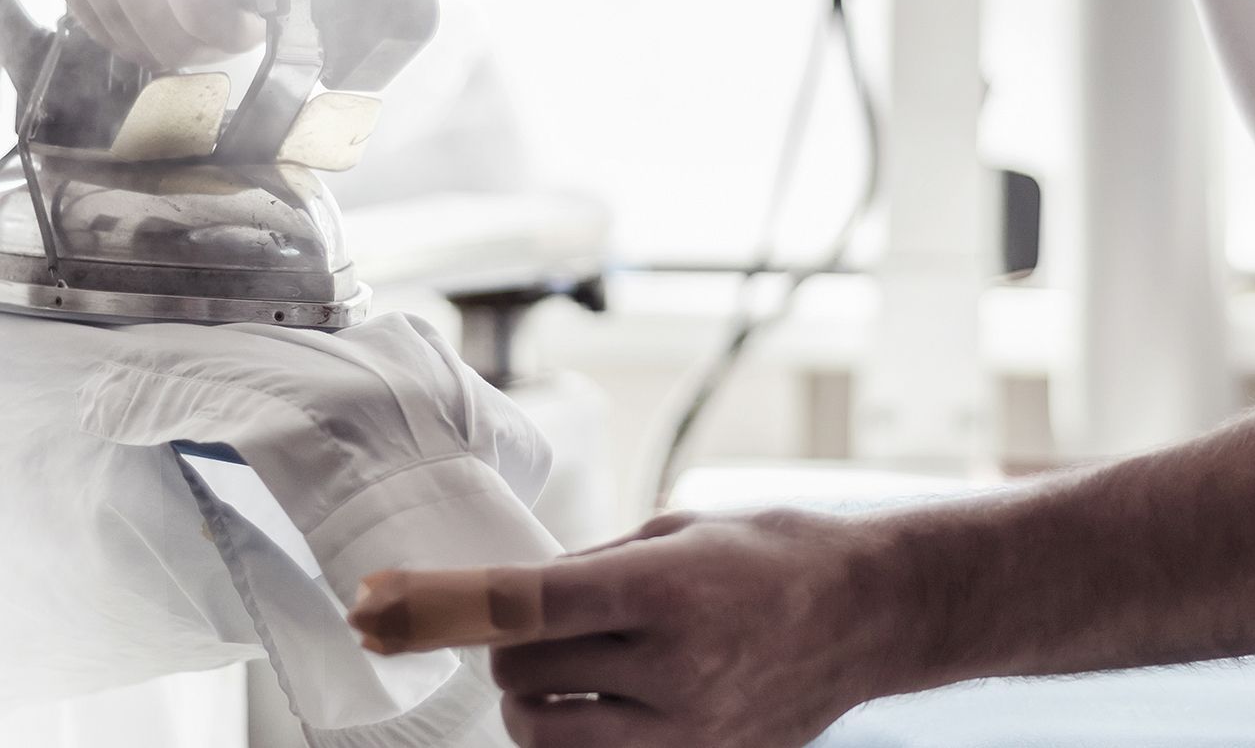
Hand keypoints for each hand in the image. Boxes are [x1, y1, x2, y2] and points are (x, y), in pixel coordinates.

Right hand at [44, 0, 305, 68]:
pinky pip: (106, 33)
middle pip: (167, 39)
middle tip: (233, 15)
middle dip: (212, 42)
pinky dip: (143, 30)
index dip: (241, 32)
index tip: (255, 16)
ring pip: (135, 45)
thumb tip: (303, 29)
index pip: (203, 13)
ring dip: (177, 39)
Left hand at [348, 509, 901, 747]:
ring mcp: (687, 728)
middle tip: (532, 627)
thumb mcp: (679, 527)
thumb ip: (594, 564)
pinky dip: (578, 737)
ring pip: (546, 734)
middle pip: (522, 674)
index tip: (383, 604)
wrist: (870, 613)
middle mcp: (671, 663)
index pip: (522, 601)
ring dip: (532, 701)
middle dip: (507, 650)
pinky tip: (601, 705)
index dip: (442, 604)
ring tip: (564, 671)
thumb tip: (516, 595)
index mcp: (663, 586)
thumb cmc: (776, 552)